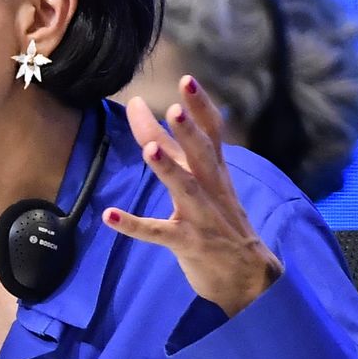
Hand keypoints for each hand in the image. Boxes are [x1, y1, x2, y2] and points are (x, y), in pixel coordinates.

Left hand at [104, 76, 282, 315]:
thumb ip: (175, 153)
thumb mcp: (204, 185)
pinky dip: (134, 225)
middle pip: (203, 156)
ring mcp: (202, 219)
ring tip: (149, 149)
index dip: (202, 108)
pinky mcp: (189, 244)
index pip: (213, 135)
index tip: (187, 80)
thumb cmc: (220, 224)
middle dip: (190, 131)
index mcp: (216, 174)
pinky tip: (109, 216)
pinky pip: (159, 234)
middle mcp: (212, 191)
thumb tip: (146, 119)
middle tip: (175, 107)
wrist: (248, 278)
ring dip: (168, 169)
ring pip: (186, 190)